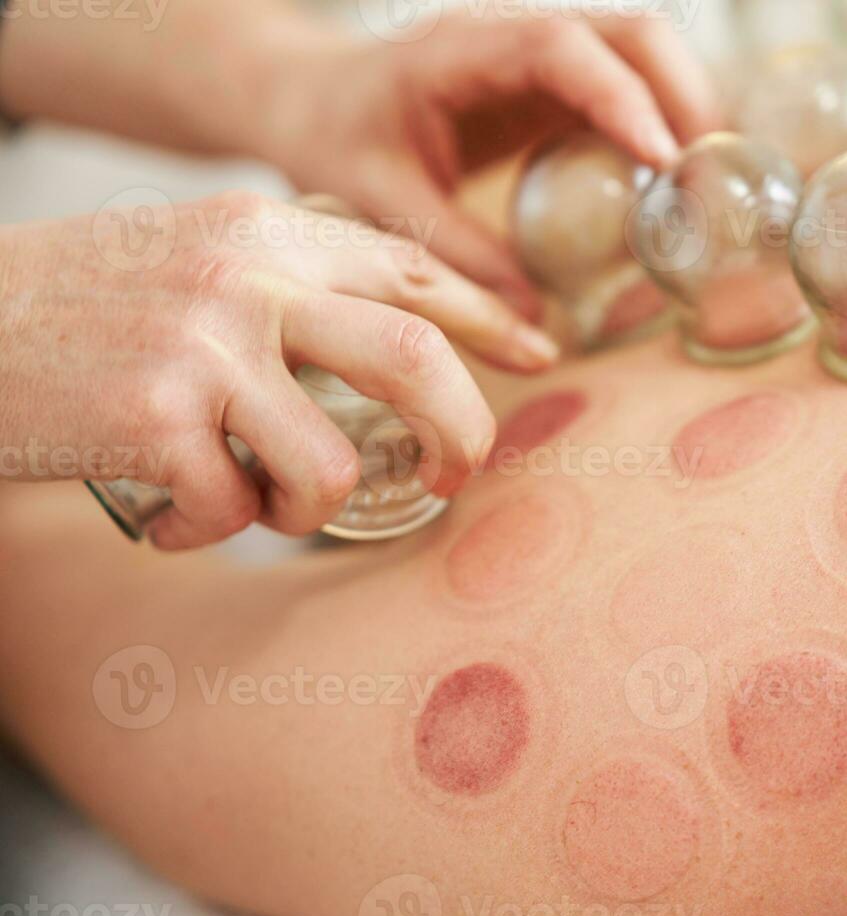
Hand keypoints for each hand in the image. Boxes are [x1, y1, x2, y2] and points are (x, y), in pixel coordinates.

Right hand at [0, 191, 550, 549]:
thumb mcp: (199, 256)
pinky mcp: (151, 420)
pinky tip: (170, 518)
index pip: (413, 269)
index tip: (540, 353)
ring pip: (330, 464)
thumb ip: (296, 284)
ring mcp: (201, 346)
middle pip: (413, 361)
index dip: (490, 318)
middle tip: (449, 477)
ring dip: (303, 510)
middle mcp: (246, 277)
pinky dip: (210, 531)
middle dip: (460, 434)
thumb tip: (407, 337)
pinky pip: (234, 509)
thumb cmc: (84, 303)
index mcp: (268, 231)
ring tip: (251, 505)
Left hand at [259, 9, 721, 319]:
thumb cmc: (335, 137)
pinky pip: (627, 83)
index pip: (559, 49)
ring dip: (685, 105)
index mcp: (460, 51)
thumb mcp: (383, 205)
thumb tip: (530, 326)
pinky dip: (662, 123)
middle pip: (628, 31)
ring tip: (706, 183)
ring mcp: (539, 52)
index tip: (664, 159)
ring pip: (640, 49)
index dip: (620, 97)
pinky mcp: (553, 79)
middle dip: (684, 93)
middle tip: (710, 177)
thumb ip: (459, 259)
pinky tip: (673, 183)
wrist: (310, 98)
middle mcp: (511, 35)